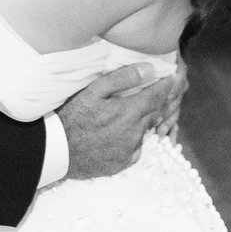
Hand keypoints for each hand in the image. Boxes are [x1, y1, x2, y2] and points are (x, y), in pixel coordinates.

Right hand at [56, 64, 183, 179]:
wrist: (58, 150)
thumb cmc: (73, 116)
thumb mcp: (93, 91)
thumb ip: (122, 78)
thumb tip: (149, 69)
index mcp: (130, 111)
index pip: (158, 95)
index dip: (166, 85)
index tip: (172, 77)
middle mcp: (135, 132)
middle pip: (155, 112)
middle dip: (158, 101)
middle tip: (155, 92)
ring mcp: (130, 149)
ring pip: (147, 130)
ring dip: (145, 120)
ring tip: (134, 112)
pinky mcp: (123, 162)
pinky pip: (137, 148)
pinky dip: (135, 139)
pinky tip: (123, 133)